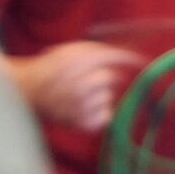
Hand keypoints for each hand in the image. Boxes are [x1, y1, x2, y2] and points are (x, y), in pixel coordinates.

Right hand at [11, 42, 141, 131]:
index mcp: (77, 61)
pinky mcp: (83, 123)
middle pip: (111, 78)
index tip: (144, 61)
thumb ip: (101, 52)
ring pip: (108, 97)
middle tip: (89, 78)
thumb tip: (135, 57)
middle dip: (105, 77)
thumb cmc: (56, 68)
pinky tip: (84, 108)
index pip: (114, 58)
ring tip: (81, 94)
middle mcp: (80, 84)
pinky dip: (100, 113)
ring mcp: (81, 106)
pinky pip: (106, 116)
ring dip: (101, 95)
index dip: (132, 59)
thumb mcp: (75, 50)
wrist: (29, 90)